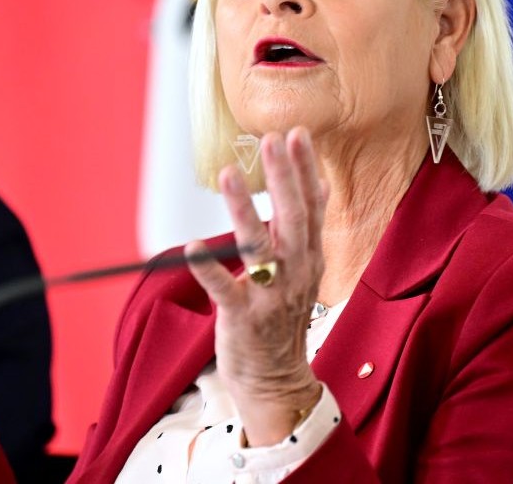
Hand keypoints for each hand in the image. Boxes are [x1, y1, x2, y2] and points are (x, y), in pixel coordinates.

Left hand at [187, 128, 327, 446]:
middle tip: (271, 139)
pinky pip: (225, 290)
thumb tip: (320, 183)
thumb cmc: (283, 318)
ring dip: (244, 209)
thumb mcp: (306, 269)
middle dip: (283, 177)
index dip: (304, 169)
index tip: (296, 133)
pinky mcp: (243, 318)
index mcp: (309, 257)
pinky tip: (193, 247)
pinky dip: (209, 269)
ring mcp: (270, 296)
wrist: (276, 379)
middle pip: (292, 218)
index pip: (311, 205)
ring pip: (259, 247)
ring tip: (230, 174)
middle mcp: (295, 272)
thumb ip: (309, 227)